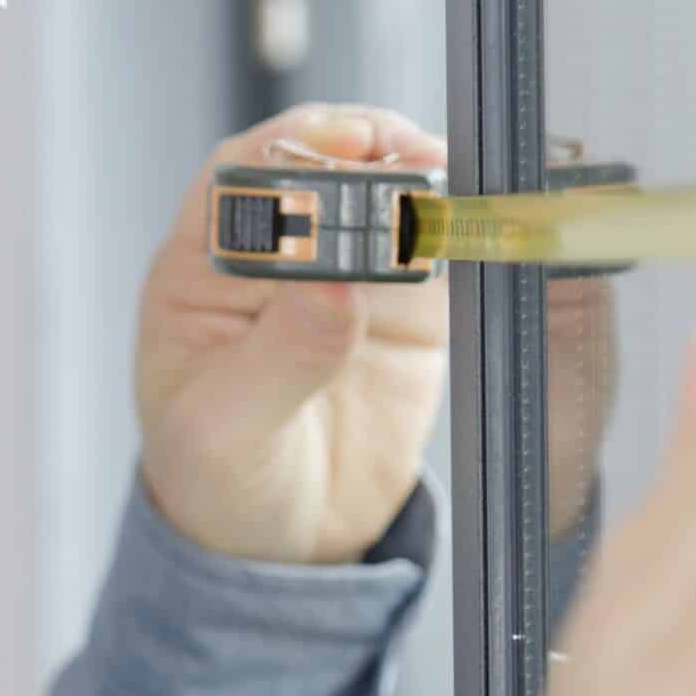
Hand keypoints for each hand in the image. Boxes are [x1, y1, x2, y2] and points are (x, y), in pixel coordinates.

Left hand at [136, 105, 622, 564]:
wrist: (277, 545)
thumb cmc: (216, 481)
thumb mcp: (226, 431)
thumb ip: (276, 358)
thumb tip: (330, 284)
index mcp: (204, 264)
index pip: (245, 174)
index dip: (295, 149)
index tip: (345, 153)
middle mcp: (278, 252)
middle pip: (331, 165)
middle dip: (379, 154)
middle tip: (423, 170)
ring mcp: (349, 273)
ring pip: (396, 196)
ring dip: (434, 187)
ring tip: (466, 202)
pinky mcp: (411, 310)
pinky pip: (446, 255)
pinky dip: (472, 237)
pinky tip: (492, 236)